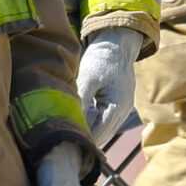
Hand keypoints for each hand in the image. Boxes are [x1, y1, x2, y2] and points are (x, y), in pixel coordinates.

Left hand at [75, 32, 139, 147]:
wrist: (116, 45)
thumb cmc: (102, 59)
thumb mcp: (88, 77)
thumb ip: (81, 100)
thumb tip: (70, 120)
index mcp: (118, 106)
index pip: (100, 133)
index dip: (83, 139)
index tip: (64, 141)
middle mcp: (122, 112)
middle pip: (102, 136)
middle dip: (84, 138)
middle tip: (62, 140)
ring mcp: (121, 110)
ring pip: (103, 131)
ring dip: (88, 132)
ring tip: (68, 132)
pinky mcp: (116, 106)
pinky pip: (103, 122)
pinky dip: (91, 124)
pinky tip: (77, 121)